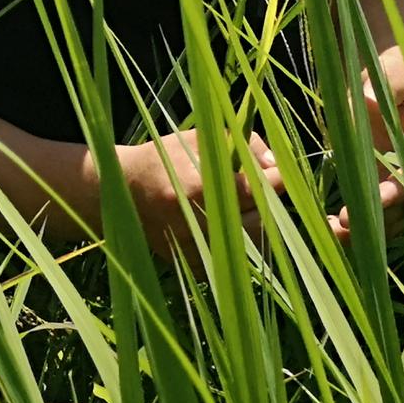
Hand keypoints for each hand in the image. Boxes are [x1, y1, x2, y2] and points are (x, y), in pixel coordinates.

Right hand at [111, 127, 283, 256]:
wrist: (121, 191)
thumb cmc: (162, 159)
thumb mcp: (197, 139)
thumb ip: (240, 144)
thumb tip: (274, 164)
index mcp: (196, 187)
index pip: (254, 189)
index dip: (276, 181)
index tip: (282, 176)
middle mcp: (195, 222)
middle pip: (259, 222)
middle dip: (266, 205)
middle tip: (262, 192)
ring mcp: (192, 247)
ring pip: (250, 245)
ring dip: (255, 226)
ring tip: (245, 208)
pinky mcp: (190, 264)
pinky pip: (231, 261)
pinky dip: (237, 245)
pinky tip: (228, 228)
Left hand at [329, 43, 403, 241]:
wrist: (395, 69)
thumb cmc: (403, 64)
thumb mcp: (398, 66)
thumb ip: (388, 82)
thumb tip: (368, 99)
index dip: (403, 187)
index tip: (382, 197)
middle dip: (380, 220)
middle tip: (346, 227)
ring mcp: (397, 173)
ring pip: (389, 213)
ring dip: (365, 228)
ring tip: (333, 233)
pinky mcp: (376, 173)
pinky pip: (369, 202)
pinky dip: (355, 217)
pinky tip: (329, 224)